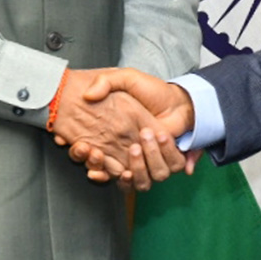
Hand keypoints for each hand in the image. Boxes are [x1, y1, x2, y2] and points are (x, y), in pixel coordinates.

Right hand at [49, 68, 185, 189]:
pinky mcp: (166, 162)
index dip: (86, 159)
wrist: (178, 99)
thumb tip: (87, 96)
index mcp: (115, 138)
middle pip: (111, 174)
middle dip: (103, 167)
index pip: (95, 158)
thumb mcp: (125, 78)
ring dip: (137, 165)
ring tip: (140, 140)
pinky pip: (158, 176)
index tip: (83, 148)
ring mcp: (148, 160)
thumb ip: (105, 82)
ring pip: (136, 181)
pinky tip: (159, 140)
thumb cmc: (151, 90)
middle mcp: (129, 153)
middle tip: (105, 150)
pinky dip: (157, 163)